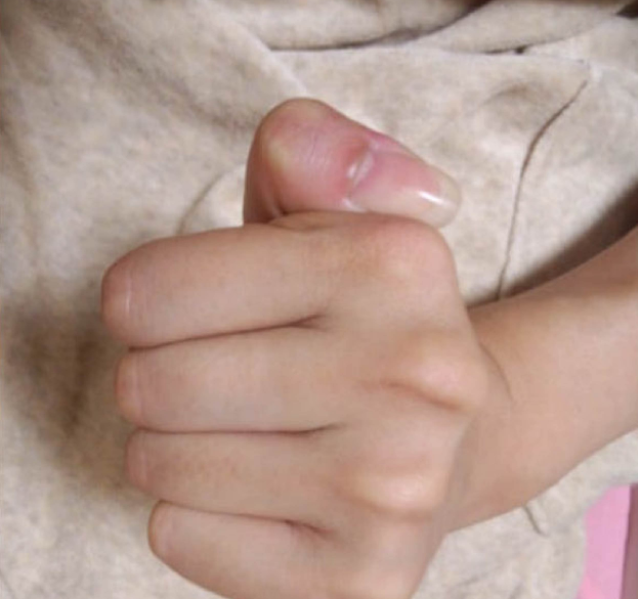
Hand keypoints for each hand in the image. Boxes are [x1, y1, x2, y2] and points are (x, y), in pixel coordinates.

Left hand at [102, 100, 491, 598]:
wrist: (467, 437)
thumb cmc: (370, 320)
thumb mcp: (343, 217)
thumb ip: (312, 152)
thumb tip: (296, 142)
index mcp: (394, 267)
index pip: (153, 291)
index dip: (142, 299)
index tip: (169, 308)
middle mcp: (412, 379)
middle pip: (152, 384)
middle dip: (157, 377)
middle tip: (211, 376)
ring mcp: (393, 491)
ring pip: (161, 466)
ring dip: (174, 444)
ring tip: (241, 430)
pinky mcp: (364, 579)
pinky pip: (183, 537)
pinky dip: (196, 512)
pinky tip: (262, 490)